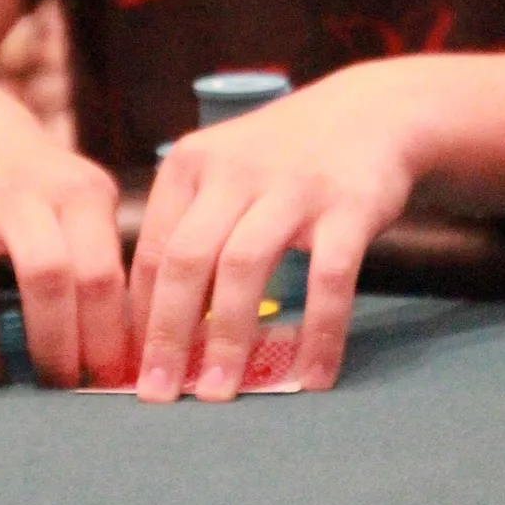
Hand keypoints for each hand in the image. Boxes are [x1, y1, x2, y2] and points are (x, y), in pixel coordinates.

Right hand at [0, 81, 126, 387]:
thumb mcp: (88, 202)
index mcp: (79, 192)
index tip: (103, 380)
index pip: (100, 273)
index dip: (102, 337)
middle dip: (53, 346)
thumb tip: (126, 358)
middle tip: (56, 387)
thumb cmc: (44, 190)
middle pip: (43, 276)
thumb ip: (105, 266)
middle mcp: (22, 191)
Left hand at [128, 72, 417, 402]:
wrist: (371, 110)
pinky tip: (312, 378)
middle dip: (169, 336)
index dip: (139, 317)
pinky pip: (328, 280)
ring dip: (229, 338)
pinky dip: (318, 333)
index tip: (133, 367)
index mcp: (192, 164)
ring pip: (246, 269)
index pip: (153, 251)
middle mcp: (236, 171)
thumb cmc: (283, 158)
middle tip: (160, 395)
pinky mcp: (348, 206)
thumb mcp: (223, 170)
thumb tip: (154, 323)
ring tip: (219, 393)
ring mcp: (293, 187)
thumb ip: (190, 228)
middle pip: (187, 262)